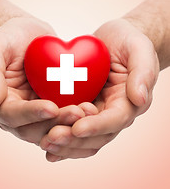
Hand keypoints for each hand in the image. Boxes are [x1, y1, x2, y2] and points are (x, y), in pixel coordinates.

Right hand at [0, 17, 87, 145]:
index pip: (12, 116)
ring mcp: (34, 116)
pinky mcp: (50, 111)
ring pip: (50, 130)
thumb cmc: (9, 39)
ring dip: (68, 125)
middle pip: (32, 129)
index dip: (31, 114)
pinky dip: (75, 120)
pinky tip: (90, 111)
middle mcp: (15, 116)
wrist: (29, 38)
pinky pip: (62, 121)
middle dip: (55, 123)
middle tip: (77, 113)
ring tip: (86, 113)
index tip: (52, 107)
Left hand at [40, 18, 159, 161]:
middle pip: (96, 137)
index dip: (96, 126)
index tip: (77, 128)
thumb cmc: (127, 42)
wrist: (112, 43)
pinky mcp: (82, 113)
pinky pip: (72, 131)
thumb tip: (140, 98)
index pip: (114, 120)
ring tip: (44, 143)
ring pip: (83, 140)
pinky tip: (44, 144)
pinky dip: (61, 142)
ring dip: (65, 145)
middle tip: (51, 138)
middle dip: (74, 140)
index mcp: (128, 103)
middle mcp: (112, 115)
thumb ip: (143, 72)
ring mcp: (96, 116)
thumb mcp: (139, 49)